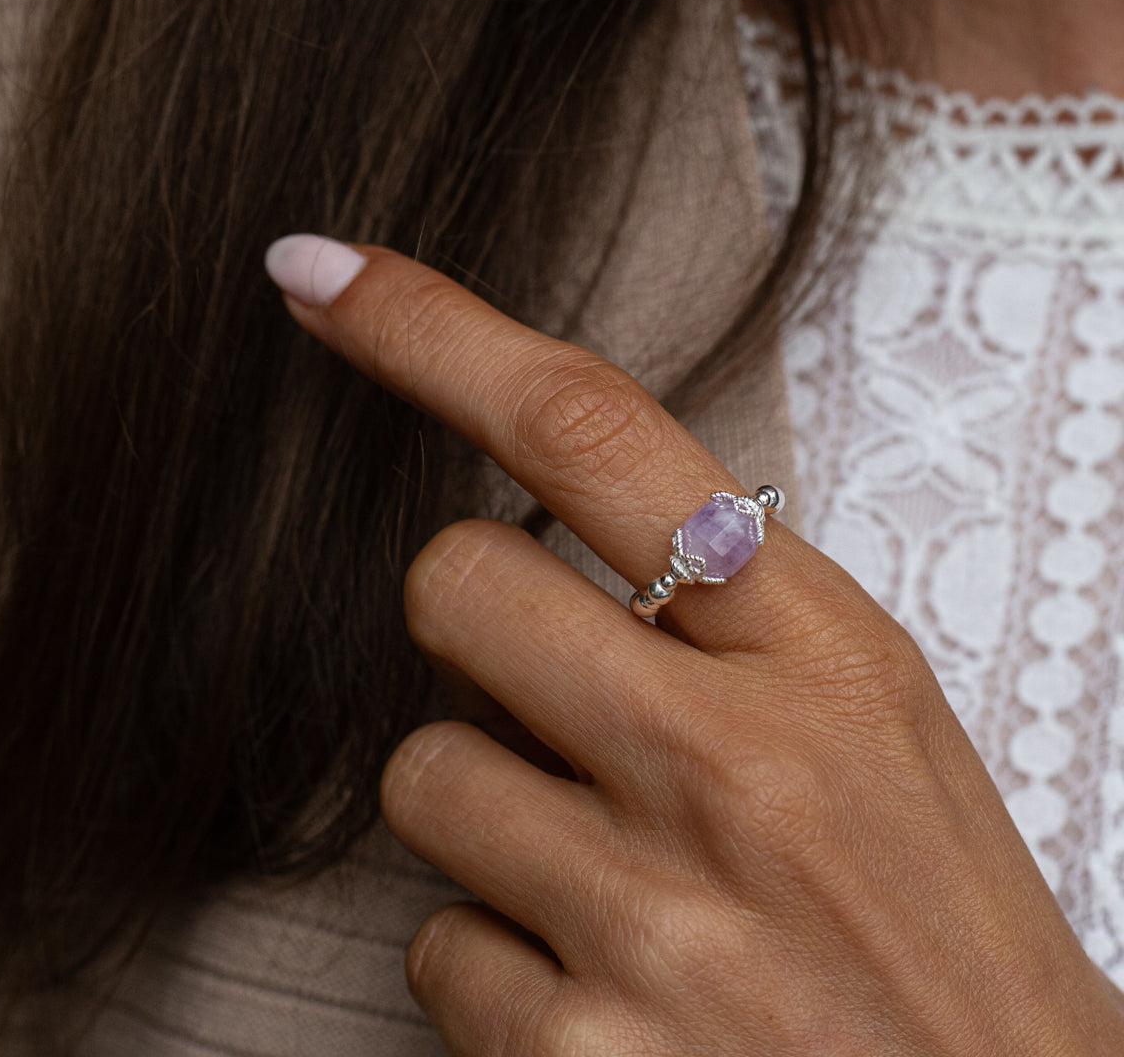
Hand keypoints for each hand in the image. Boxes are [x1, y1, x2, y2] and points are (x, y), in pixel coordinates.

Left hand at [267, 236, 1123, 1054]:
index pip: (584, 426)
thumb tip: (531, 540)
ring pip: (419, 775)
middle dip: (468, 623)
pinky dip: (495, 958)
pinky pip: (433, 946)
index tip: (322, 278)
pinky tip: (606, 987)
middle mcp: (725, 760)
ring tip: (611, 870)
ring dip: (486, 809)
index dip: (430, 330)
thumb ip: (714, 607)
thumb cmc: (934, 913)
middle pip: (447, 584)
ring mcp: (651, 915)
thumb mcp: (866, 711)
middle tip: (555, 691)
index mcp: (814, 644)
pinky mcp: (580, 1056)